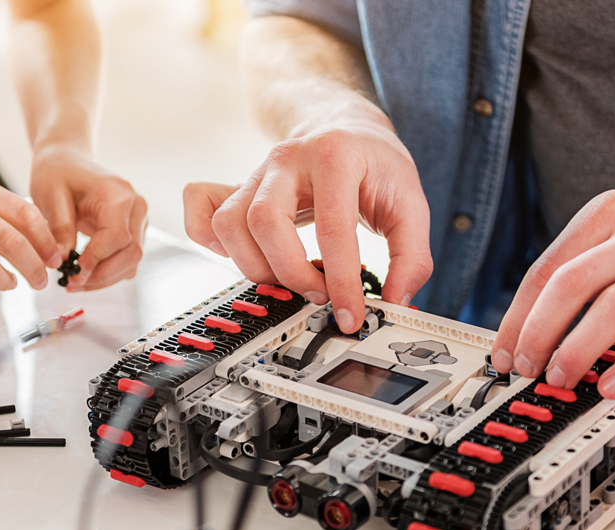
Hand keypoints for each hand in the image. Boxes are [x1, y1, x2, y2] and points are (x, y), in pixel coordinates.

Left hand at [29, 144, 147, 291]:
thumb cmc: (57, 173)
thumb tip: (63, 260)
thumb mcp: (49, 195)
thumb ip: (59, 227)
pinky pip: (127, 259)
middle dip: (102, 275)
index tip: (73, 272)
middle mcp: (136, 206)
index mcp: (117, 194)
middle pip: (132, 253)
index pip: (118, 237)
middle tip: (72, 284)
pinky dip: (108, 272)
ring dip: (105, 278)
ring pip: (132, 261)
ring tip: (74, 282)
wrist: (67, 161)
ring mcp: (139, 219)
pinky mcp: (134, 230)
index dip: (97, 259)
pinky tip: (85, 274)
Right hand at [182, 120, 432, 332]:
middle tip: (319, 294)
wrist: (346, 130)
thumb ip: (412, 256)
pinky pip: (202, 207)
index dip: (341, 281)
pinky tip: (244, 255)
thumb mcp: (411, 204)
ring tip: (290, 279)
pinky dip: (210, 238)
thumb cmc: (375, 166)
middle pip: (264, 221)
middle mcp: (287, 158)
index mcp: (335, 155)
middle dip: (291, 272)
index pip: (331, 228)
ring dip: (256, 266)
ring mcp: (256, 171)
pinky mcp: (238, 185)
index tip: (352, 314)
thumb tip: (395, 302)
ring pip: (229, 223)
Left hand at [490, 191, 614, 398]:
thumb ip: (580, 268)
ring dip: (579, 348)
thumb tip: (528, 329)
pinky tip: (610, 385)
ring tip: (561, 376)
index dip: (518, 315)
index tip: (505, 350)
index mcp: (608, 213)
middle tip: (527, 366)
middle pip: (573, 283)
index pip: (547, 268)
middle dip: (540, 331)